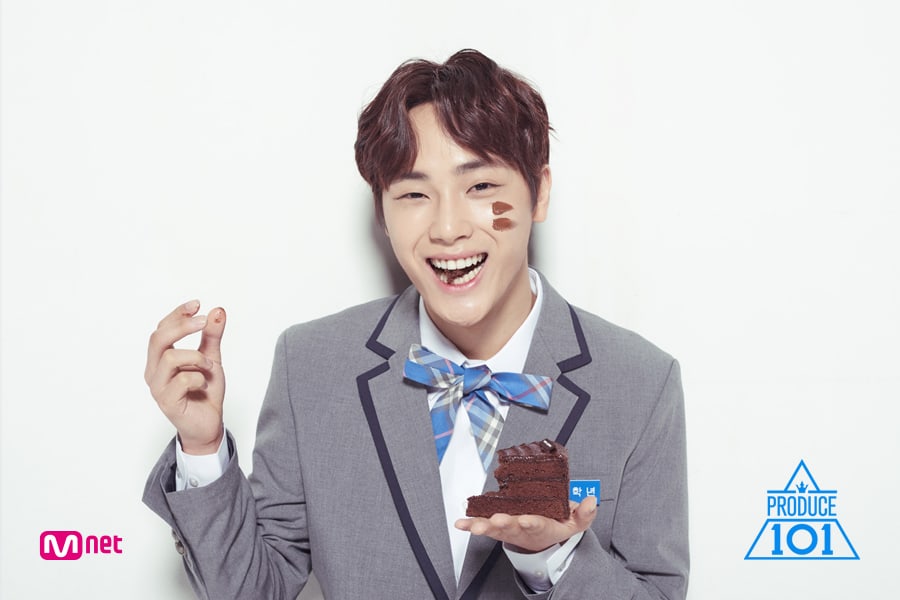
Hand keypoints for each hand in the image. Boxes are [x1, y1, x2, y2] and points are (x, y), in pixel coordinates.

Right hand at [145, 300, 226, 453]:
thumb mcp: (211, 359)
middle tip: (204, 321)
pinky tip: (204, 385)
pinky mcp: (166, 401)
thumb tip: (218, 310)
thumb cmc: (205, 392)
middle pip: (158, 338)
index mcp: (160, 358)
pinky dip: (199, 378)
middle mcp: (153, 371)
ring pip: (170, 358)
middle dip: (182, 326)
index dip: (177, 314)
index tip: (197, 304)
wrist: (208, 424)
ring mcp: (157, 387)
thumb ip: (212, 336)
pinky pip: (182, 380)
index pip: (161, 329)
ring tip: (209, 367)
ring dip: (196, 357)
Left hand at [454, 497, 597, 552]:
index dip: (532, 522)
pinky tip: (460, 523)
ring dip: (484, 526)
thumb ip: (584, 514)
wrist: (541, 541)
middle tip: (496, 520)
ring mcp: (508, 528)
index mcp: (542, 526)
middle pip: (512, 527)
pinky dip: (470, 524)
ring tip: (474, 525)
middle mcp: (522, 528)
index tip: (528, 520)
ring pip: (495, 528)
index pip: (538, 524)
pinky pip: (482, 526)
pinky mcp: (496, 527)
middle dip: (504, 523)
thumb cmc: (555, 526)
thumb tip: (591, 501)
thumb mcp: (575, 524)